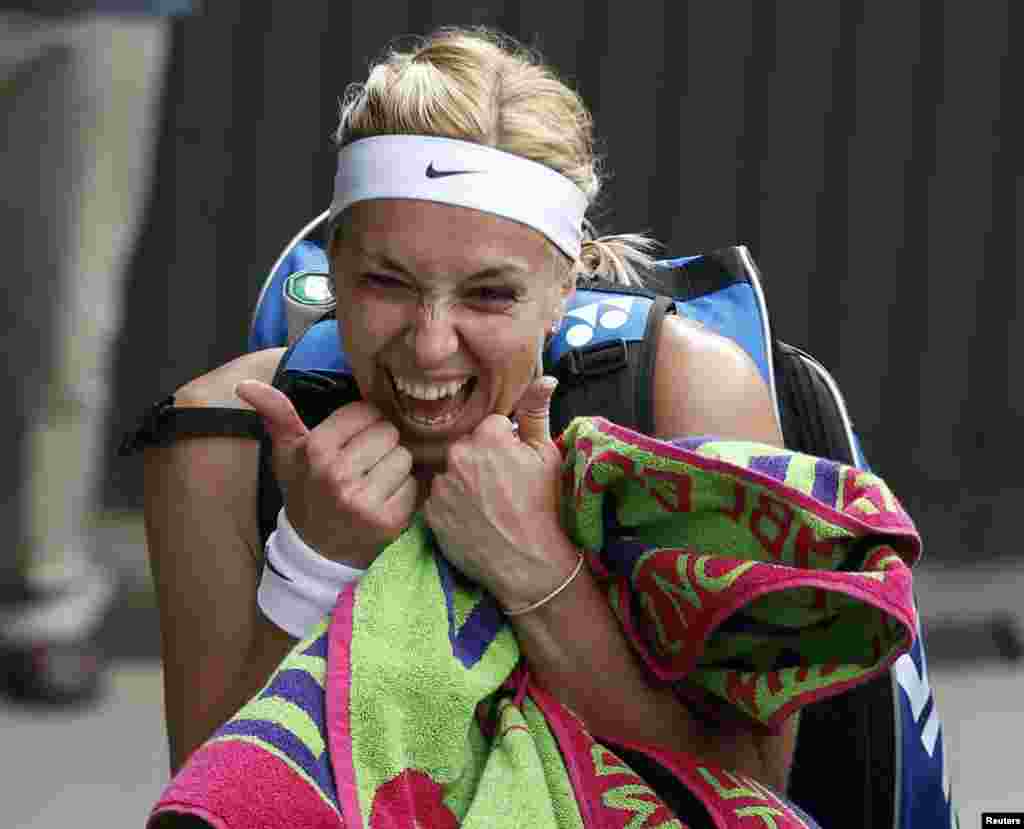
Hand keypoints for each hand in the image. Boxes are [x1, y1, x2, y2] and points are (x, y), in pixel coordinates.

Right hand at [235, 380, 417, 567]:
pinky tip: (384, 500)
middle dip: (381, 444)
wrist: (317, 551)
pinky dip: (405, 491)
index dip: (363, 423)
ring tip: (375, 481)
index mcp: (316, 449)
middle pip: (388, 432)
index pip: (365, 411)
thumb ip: (276, 414)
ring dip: (395, 467)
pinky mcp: (389, 521)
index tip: (352, 440)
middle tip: (365, 463)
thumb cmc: (306, 491)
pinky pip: (414, 486)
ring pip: (404, 457)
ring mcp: (365, 500)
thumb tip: (245, 384)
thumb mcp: (288, 453)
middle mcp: (339, 474)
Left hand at [423, 376, 577, 607]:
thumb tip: (546, 379)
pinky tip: (471, 518)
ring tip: (486, 505)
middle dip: (480, 460)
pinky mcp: (431, 512)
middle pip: (466, 446)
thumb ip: (537, 413)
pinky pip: (438, 498)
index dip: (504, 445)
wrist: (528, 562)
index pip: (489, 426)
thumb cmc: (543, 507)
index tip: (513, 466)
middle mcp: (459, 455)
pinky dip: (451, 505)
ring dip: (464, 482)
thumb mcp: (547, 456)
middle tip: (500, 488)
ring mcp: (442, 484)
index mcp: (487, 436)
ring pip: (451, 472)